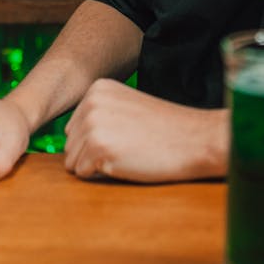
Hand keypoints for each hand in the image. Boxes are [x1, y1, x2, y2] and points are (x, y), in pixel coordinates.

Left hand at [64, 79, 227, 182]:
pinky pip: (83, 173)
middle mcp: (91, 102)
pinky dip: (103, 174)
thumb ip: (99, 114)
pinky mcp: (98, 147)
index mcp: (97, 89)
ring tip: (127, 151)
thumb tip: (69, 138)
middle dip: (94, 154)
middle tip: (128, 144)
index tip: (126, 133)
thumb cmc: (163, 129)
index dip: (99, 140)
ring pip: (73, 161)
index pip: (74, 129)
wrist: (194, 139)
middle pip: (70, 145)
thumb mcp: (126, 108)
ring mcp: (94, 123)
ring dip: (97, 165)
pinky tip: (127, 161)